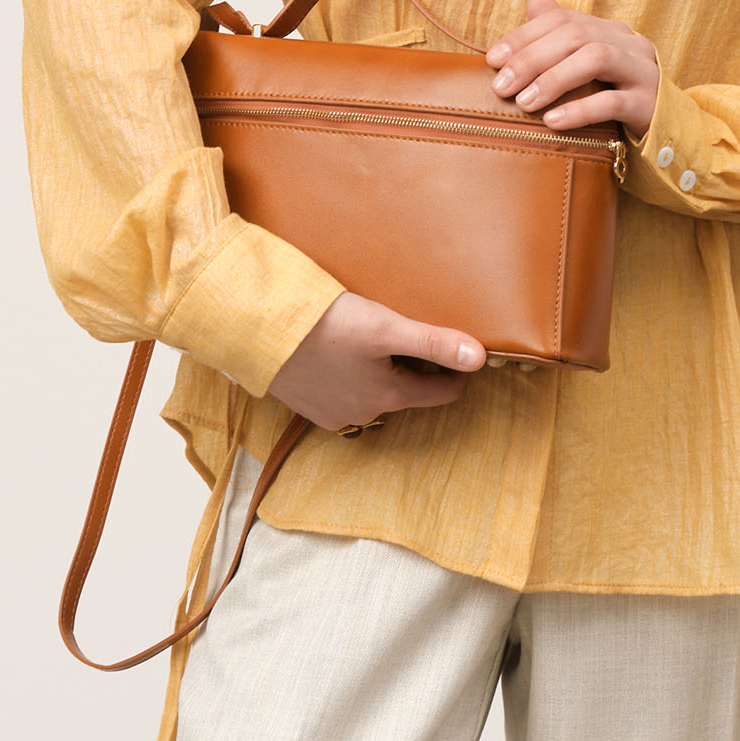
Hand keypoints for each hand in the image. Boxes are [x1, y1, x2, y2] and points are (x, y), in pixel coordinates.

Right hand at [266, 292, 484, 431]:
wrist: (258, 331)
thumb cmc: (324, 326)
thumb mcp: (386, 327)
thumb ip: (434, 343)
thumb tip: (481, 358)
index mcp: (390, 397)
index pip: (443, 393)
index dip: (457, 370)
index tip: (460, 347)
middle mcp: (365, 414)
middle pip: (408, 390)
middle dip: (416, 366)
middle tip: (414, 331)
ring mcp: (335, 414)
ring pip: (376, 392)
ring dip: (382, 370)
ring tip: (378, 338)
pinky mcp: (311, 406)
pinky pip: (346, 392)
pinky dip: (353, 375)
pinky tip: (345, 350)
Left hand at [484, 0, 660, 139]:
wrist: (666, 128)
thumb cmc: (617, 95)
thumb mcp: (587, 65)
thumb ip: (562, 33)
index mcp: (608, 30)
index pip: (561, 19)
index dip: (523, 36)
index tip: (492, 59)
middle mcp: (627, 43)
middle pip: (575, 36)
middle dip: (531, 59)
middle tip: (501, 86)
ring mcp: (642, 71)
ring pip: (596, 59)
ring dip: (553, 79)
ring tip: (524, 103)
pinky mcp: (650, 103)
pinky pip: (613, 102)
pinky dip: (579, 110)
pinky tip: (552, 121)